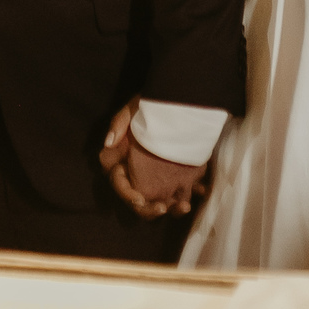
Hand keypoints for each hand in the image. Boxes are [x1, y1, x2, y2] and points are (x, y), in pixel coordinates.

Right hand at [99, 99, 205, 219]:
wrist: (178, 99)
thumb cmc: (150, 104)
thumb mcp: (134, 107)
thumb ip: (120, 122)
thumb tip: (108, 142)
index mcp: (123, 159)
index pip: (119, 182)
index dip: (126, 194)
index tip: (139, 199)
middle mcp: (137, 171)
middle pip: (138, 199)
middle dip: (149, 209)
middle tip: (163, 208)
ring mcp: (156, 174)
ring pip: (159, 198)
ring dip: (171, 206)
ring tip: (184, 206)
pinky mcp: (174, 173)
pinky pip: (180, 189)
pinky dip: (189, 193)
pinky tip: (200, 191)